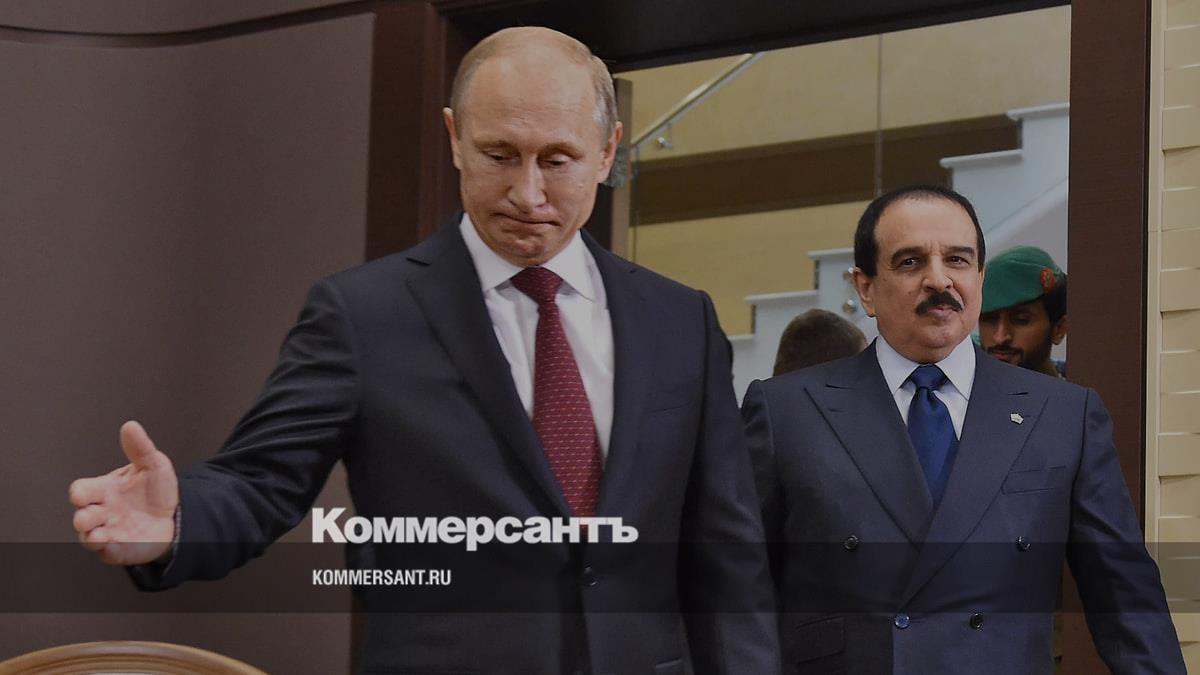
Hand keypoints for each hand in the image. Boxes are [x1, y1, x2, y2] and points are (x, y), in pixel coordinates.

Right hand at [69, 420, 179, 564]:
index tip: (80, 495)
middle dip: (83, 517)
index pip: (82, 490)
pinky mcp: (119, 549)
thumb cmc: (155, 490)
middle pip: (82, 516)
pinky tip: (110, 545)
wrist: (175, 516)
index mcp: (104, 490)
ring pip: (89, 537)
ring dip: (91, 536)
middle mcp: (102, 511)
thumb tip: (130, 426)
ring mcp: (109, 532)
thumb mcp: (152, 465)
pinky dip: (107, 550)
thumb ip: (140, 448)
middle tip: (88, 517)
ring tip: (98, 534)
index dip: (79, 493)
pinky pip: (107, 553)